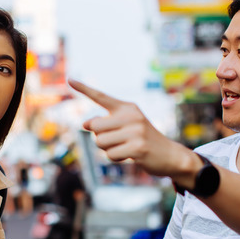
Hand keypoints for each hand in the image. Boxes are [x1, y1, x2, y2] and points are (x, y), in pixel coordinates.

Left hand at [70, 79, 187, 176]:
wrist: (170, 154)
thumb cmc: (142, 140)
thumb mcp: (125, 127)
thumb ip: (105, 124)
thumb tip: (84, 124)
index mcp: (127, 107)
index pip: (101, 97)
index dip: (84, 89)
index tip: (69, 79)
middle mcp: (131, 115)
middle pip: (94, 126)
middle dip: (99, 138)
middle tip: (116, 141)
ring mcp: (135, 131)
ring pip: (100, 142)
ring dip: (107, 150)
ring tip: (124, 148)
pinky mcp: (138, 147)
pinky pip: (111, 155)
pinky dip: (116, 158)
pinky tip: (129, 156)